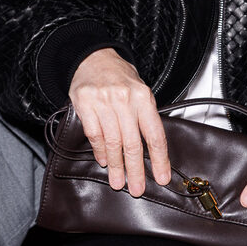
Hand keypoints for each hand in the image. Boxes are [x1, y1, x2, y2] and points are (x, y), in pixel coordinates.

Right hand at [68, 48, 169, 195]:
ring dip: (116, 166)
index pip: (154, 134)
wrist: (93, 57)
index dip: (159, 159)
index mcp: (143, 97)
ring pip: (112, 142)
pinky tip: (104, 161)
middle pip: (132, 143)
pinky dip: (99, 151)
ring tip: (118, 182)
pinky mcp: (85, 104)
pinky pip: (94, 134)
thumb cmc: (119, 76)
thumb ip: (145, 116)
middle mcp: (124, 99)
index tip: (161, 177)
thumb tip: (153, 149)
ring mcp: (104, 102)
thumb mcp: (140, 90)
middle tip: (137, 188)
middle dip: (135, 170)